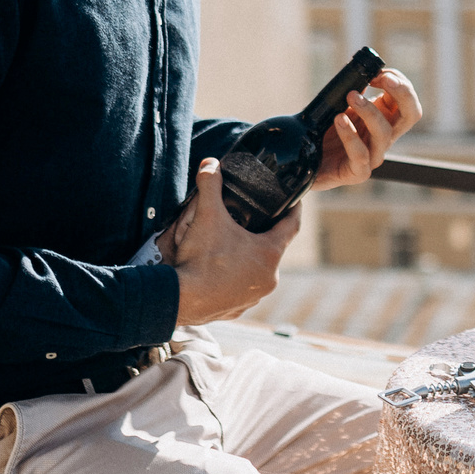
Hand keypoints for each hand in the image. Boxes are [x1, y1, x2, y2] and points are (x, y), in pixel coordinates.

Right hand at [167, 157, 303, 325]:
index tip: (294, 201)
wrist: (180, 298)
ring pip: (257, 272)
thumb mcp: (206, 216)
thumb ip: (211, 186)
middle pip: (273, 250)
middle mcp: (269, 278)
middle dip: (264, 235)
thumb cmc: (200, 259)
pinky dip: (234, 280)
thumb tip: (210, 163)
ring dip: (249, 260)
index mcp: (269, 253)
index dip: (294, 210)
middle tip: (254, 222)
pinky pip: (241, 290)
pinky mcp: (237, 310)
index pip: (292, 226)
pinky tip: (222, 273)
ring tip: (236, 247)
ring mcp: (254, 297)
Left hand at [310, 70, 420, 192]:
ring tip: (351, 95)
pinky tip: (339, 119)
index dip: (399, 82)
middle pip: (411, 115)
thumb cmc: (325, 132)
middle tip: (383, 78)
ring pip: (385, 134)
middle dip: (403, 93)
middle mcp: (384, 137)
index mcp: (385, 118)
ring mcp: (373, 155)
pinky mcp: (358, 172)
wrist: (305, 161)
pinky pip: (360, 154)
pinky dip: (350, 135)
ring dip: (369, 111)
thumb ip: (353, 92)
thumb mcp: (341, 105)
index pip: (407, 100)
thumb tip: (357, 73)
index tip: (378, 72)